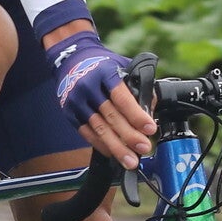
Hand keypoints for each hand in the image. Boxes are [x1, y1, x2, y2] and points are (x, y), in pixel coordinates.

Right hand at [46, 29, 155, 167]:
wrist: (71, 59)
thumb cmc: (102, 64)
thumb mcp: (122, 66)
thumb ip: (138, 86)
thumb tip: (151, 110)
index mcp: (105, 73)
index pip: (122, 97)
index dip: (136, 115)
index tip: (150, 129)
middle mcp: (88, 87)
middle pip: (111, 116)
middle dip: (129, 135)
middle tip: (144, 148)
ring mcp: (76, 101)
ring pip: (99, 129)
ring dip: (116, 147)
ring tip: (130, 160)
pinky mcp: (70, 113)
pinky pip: (87, 133)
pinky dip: (101, 145)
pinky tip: (114, 153)